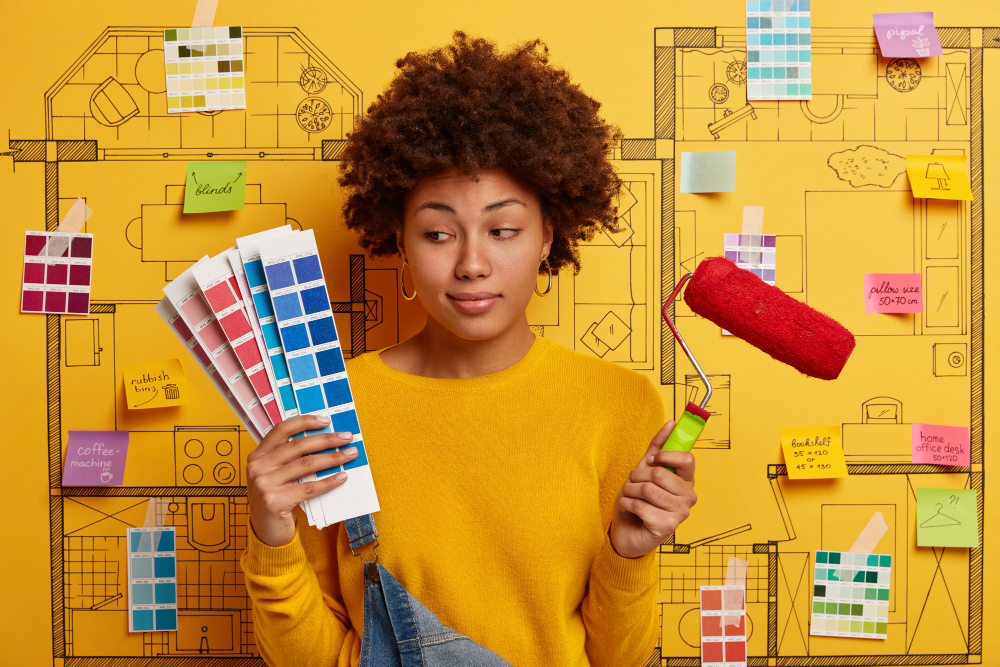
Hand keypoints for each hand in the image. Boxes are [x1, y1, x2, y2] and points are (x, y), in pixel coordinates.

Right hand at [246, 414, 358, 546]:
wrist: (266, 531)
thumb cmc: (277, 499)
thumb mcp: (278, 474)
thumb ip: (291, 458)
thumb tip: (325, 440)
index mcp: (258, 455)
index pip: (282, 430)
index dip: (305, 422)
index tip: (326, 420)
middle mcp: (258, 467)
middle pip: (298, 446)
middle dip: (326, 439)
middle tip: (346, 437)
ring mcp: (264, 484)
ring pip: (306, 465)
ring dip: (333, 458)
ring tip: (349, 454)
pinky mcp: (274, 501)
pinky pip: (309, 487)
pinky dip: (328, 482)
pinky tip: (342, 477)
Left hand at [608, 420, 696, 558]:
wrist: (626, 531)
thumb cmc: (638, 500)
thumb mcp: (645, 470)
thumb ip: (658, 447)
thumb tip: (672, 423)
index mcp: (687, 482)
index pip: (687, 459)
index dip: (665, 455)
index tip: (651, 460)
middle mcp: (689, 498)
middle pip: (659, 473)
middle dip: (636, 476)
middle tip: (632, 484)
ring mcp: (680, 514)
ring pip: (647, 489)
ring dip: (629, 491)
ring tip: (629, 497)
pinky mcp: (667, 527)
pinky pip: (640, 505)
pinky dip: (627, 504)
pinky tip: (629, 510)